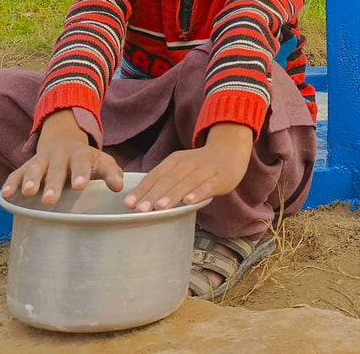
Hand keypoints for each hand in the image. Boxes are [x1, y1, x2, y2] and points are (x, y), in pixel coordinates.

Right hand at [1, 109, 122, 204]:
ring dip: (30, 180)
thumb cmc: (86, 160)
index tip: (80, 185)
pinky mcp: (25, 167)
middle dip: (53, 183)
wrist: (63, 142)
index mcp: (80, 154)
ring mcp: (41, 160)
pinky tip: (6, 195)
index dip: (80, 173)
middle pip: (56, 168)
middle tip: (51, 199)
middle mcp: (59, 155)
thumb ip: (111, 172)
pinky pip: (15, 175)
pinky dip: (10, 184)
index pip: (81, 162)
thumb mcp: (101, 161)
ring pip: (34, 169)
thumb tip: (120, 187)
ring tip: (28, 193)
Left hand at [122, 122, 252, 211]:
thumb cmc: (201, 164)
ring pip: (187, 182)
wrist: (232, 148)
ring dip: (173, 195)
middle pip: (169, 179)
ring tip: (159, 208)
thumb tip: (138, 202)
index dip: (142, 189)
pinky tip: (189, 201)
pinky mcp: (223, 176)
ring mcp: (207, 169)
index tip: (128, 204)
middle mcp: (190, 162)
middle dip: (154, 194)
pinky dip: (199, 193)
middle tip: (140, 209)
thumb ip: (164, 181)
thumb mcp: (181, 167)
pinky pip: (209, 185)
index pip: (156, 175)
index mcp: (176, 160)